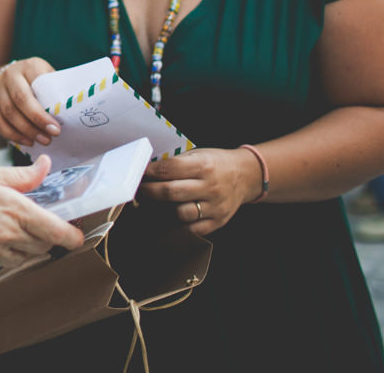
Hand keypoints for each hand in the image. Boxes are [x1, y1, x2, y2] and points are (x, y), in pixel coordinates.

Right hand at [0, 57, 60, 146]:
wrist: (13, 79)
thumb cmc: (40, 83)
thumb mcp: (49, 78)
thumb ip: (56, 91)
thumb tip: (71, 113)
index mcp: (28, 66)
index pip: (35, 85)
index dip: (45, 109)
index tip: (57, 127)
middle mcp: (10, 75)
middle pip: (20, 100)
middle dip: (36, 121)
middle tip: (51, 136)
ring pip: (8, 113)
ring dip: (26, 130)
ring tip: (42, 141)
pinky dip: (12, 134)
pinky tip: (27, 142)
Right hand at [0, 156, 83, 271]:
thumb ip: (21, 176)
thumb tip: (45, 166)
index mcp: (13, 209)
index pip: (57, 231)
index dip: (73, 235)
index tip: (77, 233)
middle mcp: (7, 235)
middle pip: (45, 246)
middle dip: (49, 237)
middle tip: (41, 222)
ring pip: (26, 258)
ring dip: (28, 247)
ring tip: (14, 228)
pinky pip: (2, 264)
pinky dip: (6, 254)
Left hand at [137, 148, 260, 235]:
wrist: (246, 175)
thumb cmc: (216, 164)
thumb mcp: (198, 154)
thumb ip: (175, 164)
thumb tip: (147, 172)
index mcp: (203, 165)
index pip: (169, 169)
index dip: (149, 172)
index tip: (138, 174)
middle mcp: (210, 186)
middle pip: (171, 192)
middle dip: (149, 191)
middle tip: (139, 190)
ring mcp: (214, 206)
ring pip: (180, 214)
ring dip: (162, 211)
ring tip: (153, 205)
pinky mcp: (217, 221)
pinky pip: (192, 229)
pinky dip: (178, 225)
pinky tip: (170, 217)